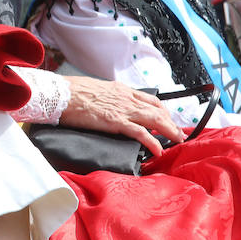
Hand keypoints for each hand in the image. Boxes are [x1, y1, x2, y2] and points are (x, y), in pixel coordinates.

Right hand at [60, 75, 184, 157]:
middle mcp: (126, 98)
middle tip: (178, 134)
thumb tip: (109, 104)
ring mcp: (123, 110)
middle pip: (157, 110)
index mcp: (121, 90)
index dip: (162, 111)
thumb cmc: (72, 92)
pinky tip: (158, 151)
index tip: (168, 119)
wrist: (62, 94)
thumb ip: (107, 97)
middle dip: (171, 123)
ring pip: (155, 120)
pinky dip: (153, 142)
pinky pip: (141, 133)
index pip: (150, 100)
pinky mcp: (116, 122)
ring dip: (169, 131)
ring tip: (177, 141)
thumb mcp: (95, 89)